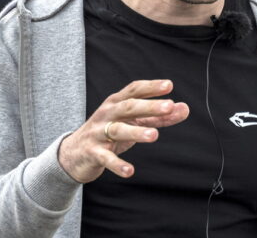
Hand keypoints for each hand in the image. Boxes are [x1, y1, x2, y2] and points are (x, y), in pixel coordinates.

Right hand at [58, 79, 188, 183]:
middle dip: (149, 106)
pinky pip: (105, 158)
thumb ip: (159, 117)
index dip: (151, 87)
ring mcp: (98, 133)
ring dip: (136, 132)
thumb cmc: (109, 133)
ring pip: (117, 130)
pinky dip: (117, 165)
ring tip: (154, 135)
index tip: (169, 85)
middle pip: (128, 107)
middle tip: (169, 106)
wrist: (72, 153)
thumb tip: (184, 108)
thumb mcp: (133, 122)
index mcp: (116, 103)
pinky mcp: (92, 152)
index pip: (134, 90)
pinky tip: (129, 171)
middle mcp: (107, 114)